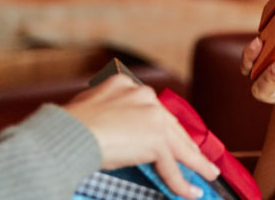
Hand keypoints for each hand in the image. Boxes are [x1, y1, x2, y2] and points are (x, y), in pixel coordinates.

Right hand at [63, 74, 219, 198]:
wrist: (67, 134)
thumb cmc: (67, 127)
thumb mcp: (90, 108)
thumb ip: (109, 112)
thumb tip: (111, 128)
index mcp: (126, 86)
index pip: (152, 109)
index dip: (164, 126)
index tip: (171, 135)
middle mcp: (143, 96)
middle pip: (172, 126)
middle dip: (185, 144)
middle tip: (196, 157)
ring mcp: (153, 117)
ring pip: (179, 145)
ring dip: (196, 163)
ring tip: (207, 174)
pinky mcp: (156, 140)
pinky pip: (171, 166)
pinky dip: (181, 183)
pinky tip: (190, 191)